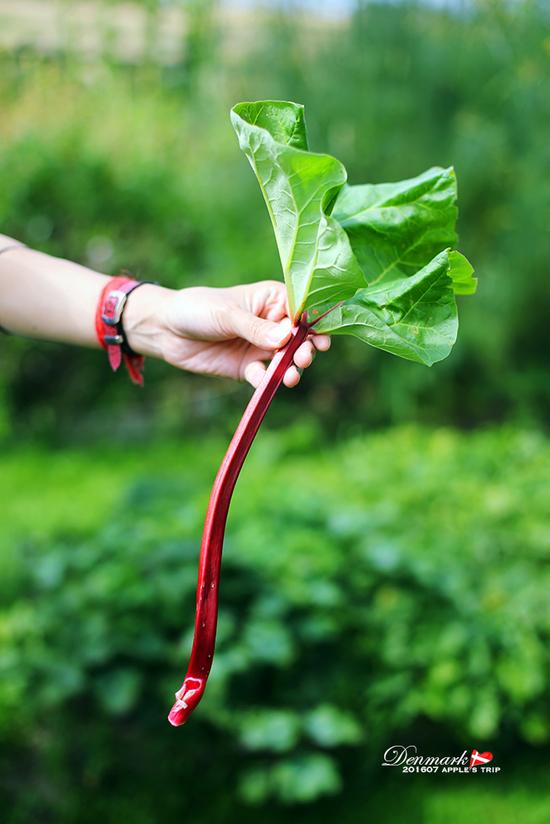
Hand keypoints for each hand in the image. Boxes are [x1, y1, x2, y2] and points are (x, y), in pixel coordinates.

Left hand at [124, 281, 330, 387]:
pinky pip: (264, 377)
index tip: (322, 336)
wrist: (165, 330)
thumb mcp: (227, 314)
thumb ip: (256, 328)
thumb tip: (287, 336)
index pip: (301, 309)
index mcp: (271, 300)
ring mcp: (260, 347)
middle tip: (305, 357)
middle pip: (299, 338)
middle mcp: (271, 324)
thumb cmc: (197, 309)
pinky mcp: (247, 368)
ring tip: (293, 375)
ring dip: (292, 368)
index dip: (314, 323)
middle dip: (306, 349)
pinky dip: (268, 382)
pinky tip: (268, 383)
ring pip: (285, 360)